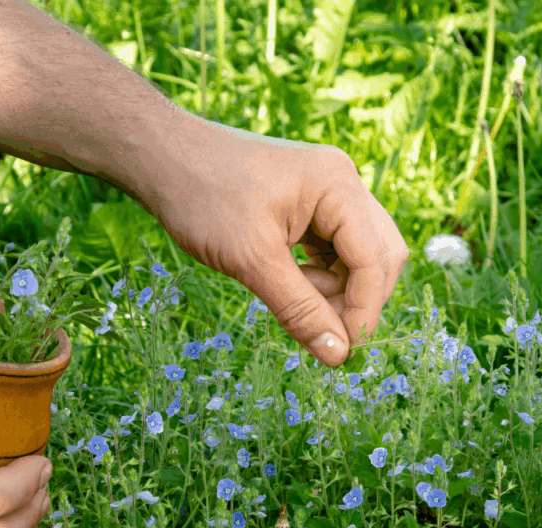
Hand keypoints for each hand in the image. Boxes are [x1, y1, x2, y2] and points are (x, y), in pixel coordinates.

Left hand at [145, 117, 408, 366]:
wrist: (161, 157)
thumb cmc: (202, 198)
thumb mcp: (251, 261)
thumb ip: (299, 309)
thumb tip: (338, 356)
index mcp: (336, 186)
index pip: (375, 259)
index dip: (364, 310)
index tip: (343, 350)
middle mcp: (341, 184)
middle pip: (379, 256)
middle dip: (356, 299)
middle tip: (321, 331)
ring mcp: (327, 194)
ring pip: (358, 257)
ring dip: (337, 291)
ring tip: (293, 300)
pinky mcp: (309, 206)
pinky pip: (334, 251)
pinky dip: (320, 278)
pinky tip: (289, 286)